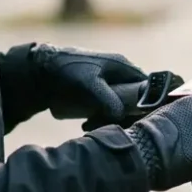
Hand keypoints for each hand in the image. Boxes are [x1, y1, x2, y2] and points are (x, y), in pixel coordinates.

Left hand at [31, 44, 147, 123]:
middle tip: (113, 125)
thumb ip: (107, 98)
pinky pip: (106, 108)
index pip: (147, 85)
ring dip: (110, 118)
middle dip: (125, 114)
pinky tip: (87, 124)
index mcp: (122, 66)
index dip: (149, 101)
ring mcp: (108, 83)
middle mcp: (119, 74)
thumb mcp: (90, 83)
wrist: (42, 69)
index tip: (142, 118)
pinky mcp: (97, 92)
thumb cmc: (68, 69)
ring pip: (120, 105)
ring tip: (92, 125)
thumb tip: (121, 115)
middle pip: (134, 98)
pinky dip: (100, 117)